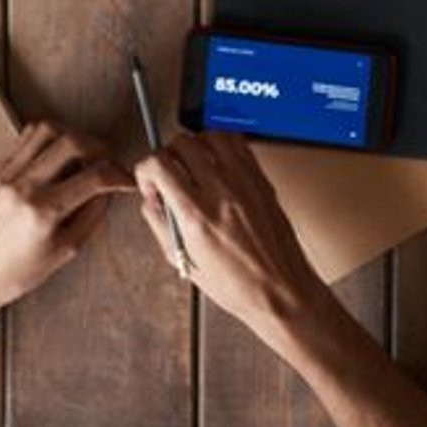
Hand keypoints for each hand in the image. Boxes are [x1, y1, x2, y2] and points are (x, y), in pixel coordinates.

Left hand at [0, 124, 126, 325]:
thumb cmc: (12, 274)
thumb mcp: (62, 254)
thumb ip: (90, 218)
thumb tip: (108, 192)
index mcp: (43, 212)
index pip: (94, 178)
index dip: (119, 175)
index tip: (127, 179)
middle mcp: (25, 185)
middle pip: (73, 142)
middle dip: (100, 147)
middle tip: (108, 160)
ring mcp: (8, 173)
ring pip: (48, 129)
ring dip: (74, 135)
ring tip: (84, 153)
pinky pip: (27, 137)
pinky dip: (49, 137)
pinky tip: (57, 152)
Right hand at [134, 131, 321, 350]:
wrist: (281, 291)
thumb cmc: (239, 287)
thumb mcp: (187, 264)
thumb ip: (161, 226)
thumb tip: (151, 201)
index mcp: (197, 217)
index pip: (159, 165)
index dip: (145, 170)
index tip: (150, 181)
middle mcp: (220, 193)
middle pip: (182, 143)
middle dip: (167, 155)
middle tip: (169, 174)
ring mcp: (243, 182)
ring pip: (209, 135)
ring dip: (195, 144)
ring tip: (193, 165)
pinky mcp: (260, 179)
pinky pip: (237, 142)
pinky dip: (220, 145)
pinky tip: (217, 163)